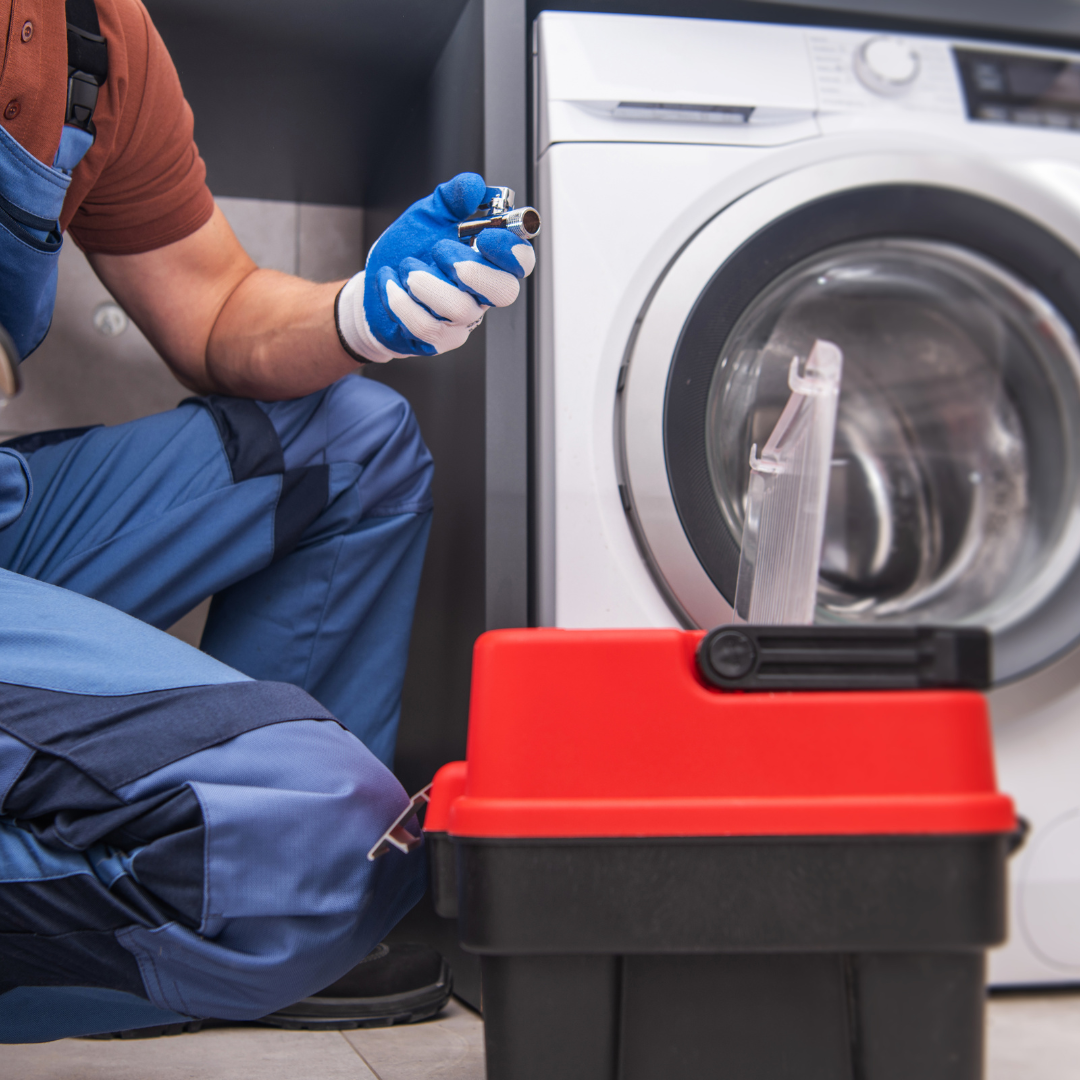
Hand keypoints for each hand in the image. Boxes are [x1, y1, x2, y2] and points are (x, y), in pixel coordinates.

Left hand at [335, 172, 535, 362]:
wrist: (376, 283)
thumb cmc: (409, 252)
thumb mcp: (428, 216)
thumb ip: (452, 198)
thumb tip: (475, 186)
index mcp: (487, 263)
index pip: (521, 263)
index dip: (511, 250)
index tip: (486, 236)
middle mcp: (480, 295)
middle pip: (504, 292)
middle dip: (472, 269)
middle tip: (440, 252)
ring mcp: (460, 321)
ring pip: (458, 308)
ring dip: (424, 281)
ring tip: (406, 266)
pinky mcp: (436, 340)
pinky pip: (424, 323)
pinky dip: (399, 297)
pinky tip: (391, 282)